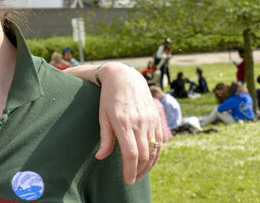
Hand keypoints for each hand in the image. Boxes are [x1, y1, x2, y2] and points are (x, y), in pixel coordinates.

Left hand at [95, 62, 161, 184]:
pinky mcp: (156, 119)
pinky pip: (159, 142)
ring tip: (139, 174)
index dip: (130, 170)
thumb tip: (100, 157)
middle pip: (144, 155)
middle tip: (132, 180)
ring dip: (148, 166)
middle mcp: (139, 122)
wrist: (125, 78)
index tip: (128, 180)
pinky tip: (149, 163)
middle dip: (139, 171)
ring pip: (154, 150)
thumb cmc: (109, 98)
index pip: (131, 153)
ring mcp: (150, 121)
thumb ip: (105, 138)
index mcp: (123, 122)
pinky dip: (156, 155)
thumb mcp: (103, 116)